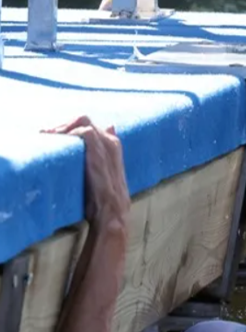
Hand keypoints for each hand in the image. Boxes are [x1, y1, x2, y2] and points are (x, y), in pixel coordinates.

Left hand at [42, 116, 130, 234]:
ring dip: (63, 127)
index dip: (70, 128)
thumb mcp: (106, 175)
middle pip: (83, 119)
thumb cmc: (105, 198)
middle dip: (63, 126)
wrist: (111, 212)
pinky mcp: (99, 150)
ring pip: (82, 121)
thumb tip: (107, 131)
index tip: (54, 138)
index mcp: (113, 145)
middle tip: (46, 137)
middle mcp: (111, 141)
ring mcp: (106, 144)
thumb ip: (103, 154)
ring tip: (48, 138)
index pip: (89, 125)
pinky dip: (68, 132)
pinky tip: (56, 142)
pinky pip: (83, 130)